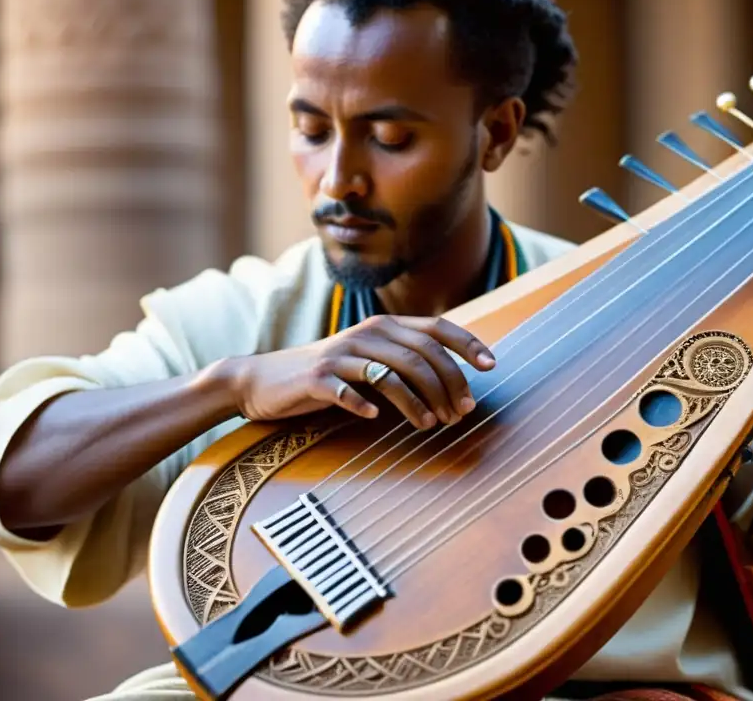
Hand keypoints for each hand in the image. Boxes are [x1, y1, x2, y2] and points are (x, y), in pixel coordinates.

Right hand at [230, 315, 495, 428]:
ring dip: (418, 401)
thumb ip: (405, 363)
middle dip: (448, 385)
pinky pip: (346, 389)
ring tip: (431, 425)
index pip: (436, 328)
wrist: (262, 381)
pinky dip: (364, 403)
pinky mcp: (316, 377)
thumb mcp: (369, 362)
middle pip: (421, 354)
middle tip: (461, 414)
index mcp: (384, 327)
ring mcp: (340, 354)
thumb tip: (454, 382)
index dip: (467, 344)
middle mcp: (366, 334)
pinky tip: (375, 418)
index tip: (491, 366)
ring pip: (392, 373)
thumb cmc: (327, 375)